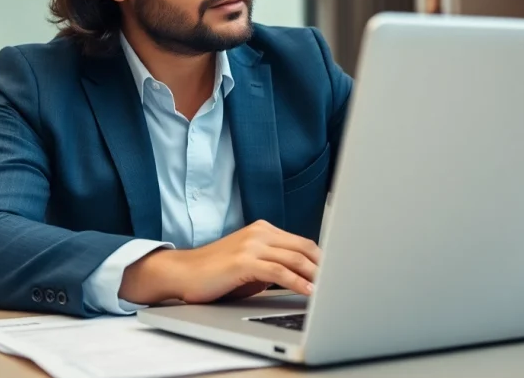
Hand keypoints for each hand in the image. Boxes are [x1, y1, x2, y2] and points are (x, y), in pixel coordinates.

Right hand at [119, 220, 320, 304]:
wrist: (182, 273)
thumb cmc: (216, 274)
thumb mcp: (250, 265)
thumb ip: (275, 265)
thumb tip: (305, 278)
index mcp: (263, 230)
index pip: (303, 242)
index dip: (323, 259)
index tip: (338, 272)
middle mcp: (259, 232)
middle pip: (304, 248)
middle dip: (325, 267)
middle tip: (341, 282)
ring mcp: (252, 245)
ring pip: (296, 258)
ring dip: (317, 276)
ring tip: (331, 290)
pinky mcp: (244, 261)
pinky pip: (280, 272)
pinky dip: (298, 283)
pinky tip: (308, 293)